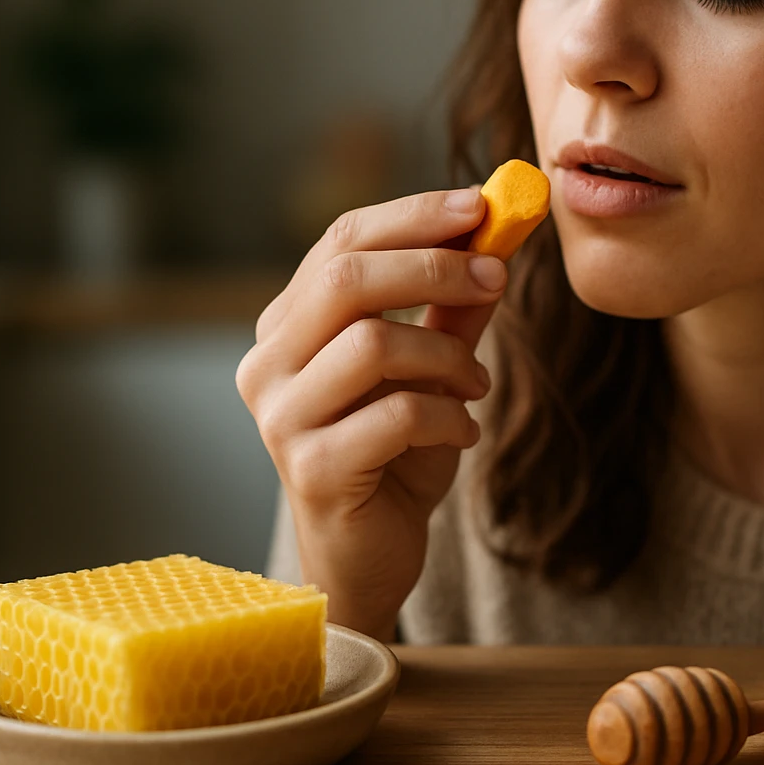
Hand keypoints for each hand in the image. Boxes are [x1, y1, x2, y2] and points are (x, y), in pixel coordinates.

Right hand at [236, 188, 504, 639]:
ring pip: (371, 343)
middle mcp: (267, 364)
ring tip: (476, 383)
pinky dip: (446, 416)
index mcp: (287, 326)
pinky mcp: (311, 470)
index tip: (482, 207)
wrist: (369, 556)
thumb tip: (496, 242)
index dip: (413, 216)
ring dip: (446, 354)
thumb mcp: (429, 371)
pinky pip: (394, 415)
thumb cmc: (394, 456)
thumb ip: (452, 310)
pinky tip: (462, 432)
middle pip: (345, 278)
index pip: (340, 241)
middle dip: (433, 267)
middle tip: (496, 276)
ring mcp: (281, 418)